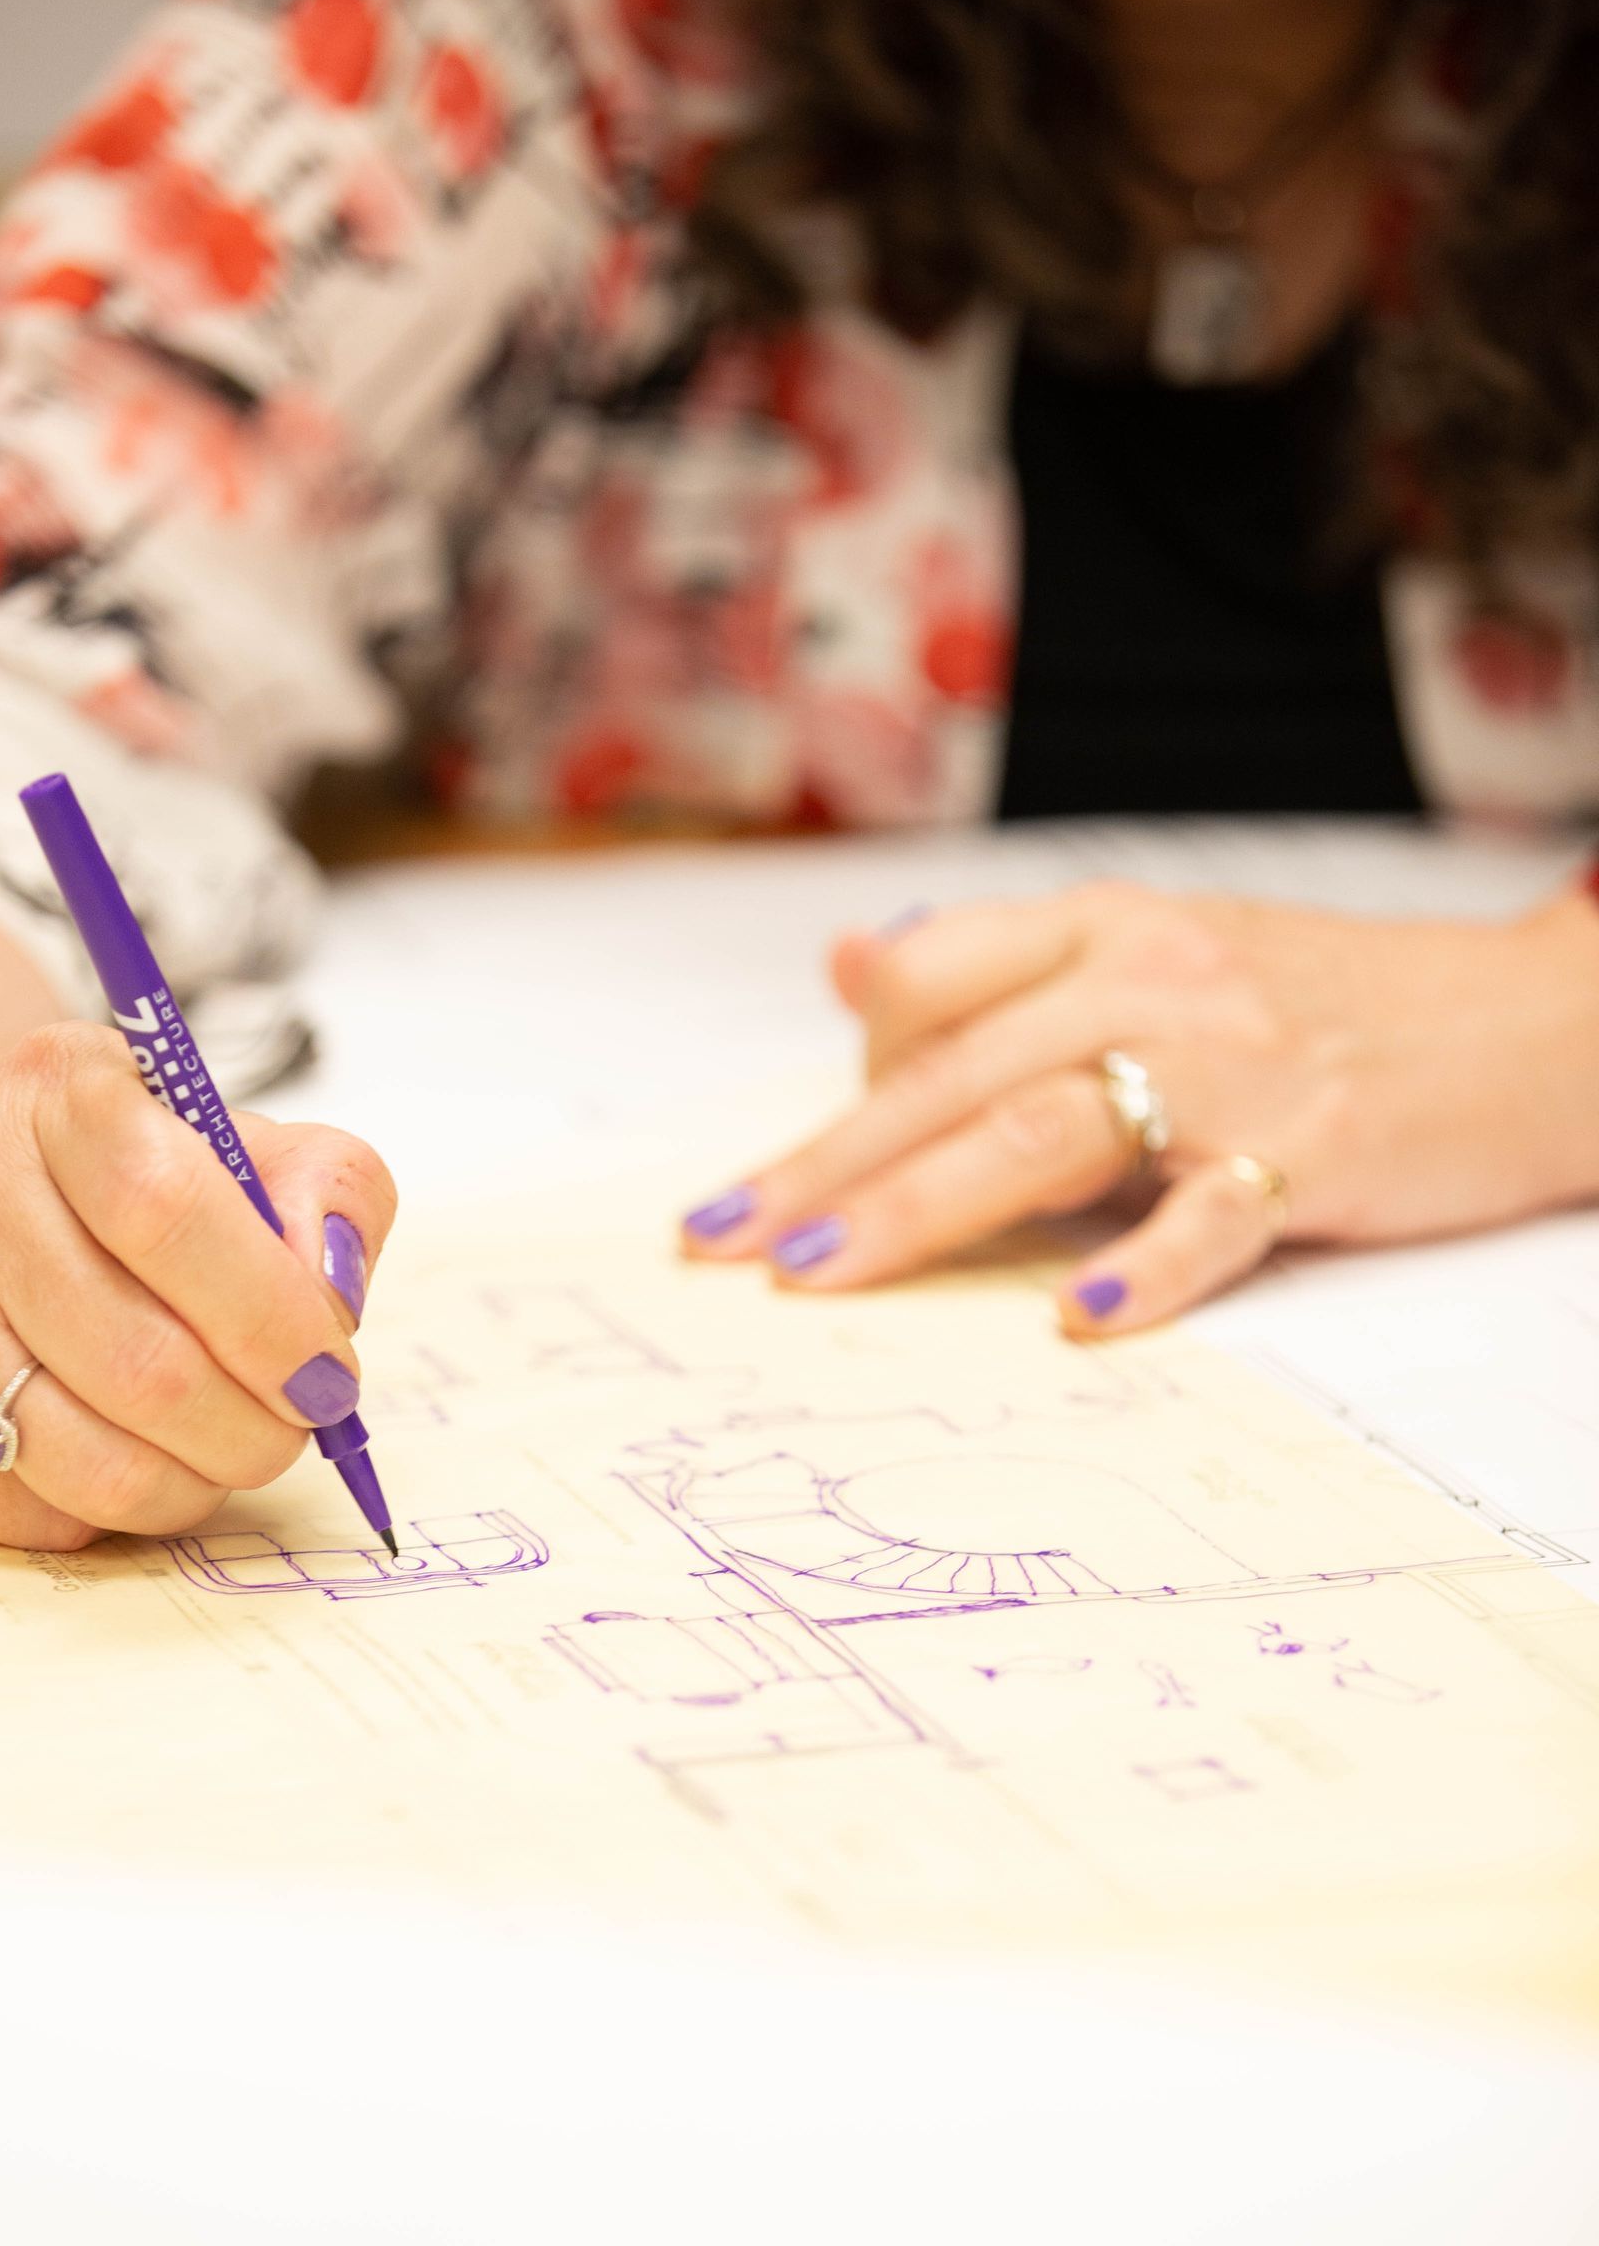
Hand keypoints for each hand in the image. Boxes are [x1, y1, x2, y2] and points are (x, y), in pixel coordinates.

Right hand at [0, 1021, 394, 1547]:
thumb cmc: (105, 1185)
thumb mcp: (223, 1138)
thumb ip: (323, 1188)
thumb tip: (332, 1296)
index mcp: (59, 1095)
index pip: (171, 1209)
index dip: (273, 1314)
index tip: (327, 1368)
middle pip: (150, 1367)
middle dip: (260, 1427)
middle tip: (294, 1424)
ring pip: (101, 1467)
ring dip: (200, 1482)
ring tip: (222, 1446)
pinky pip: (46, 1516)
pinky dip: (119, 1507)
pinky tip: (121, 1448)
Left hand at [681, 877, 1598, 1332]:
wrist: (1524, 1023)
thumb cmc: (1318, 1006)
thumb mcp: (1158, 955)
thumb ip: (1008, 971)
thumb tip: (852, 978)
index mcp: (1104, 931)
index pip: (928, 997)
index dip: (828, 1097)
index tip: (745, 1196)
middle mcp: (1153, 980)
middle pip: (955, 1074)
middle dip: (825, 1168)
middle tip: (726, 1249)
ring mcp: (1234, 1065)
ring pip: (1047, 1127)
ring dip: (923, 1205)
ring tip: (826, 1275)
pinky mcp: (1313, 1146)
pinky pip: (1215, 1211)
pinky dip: (1147, 1263)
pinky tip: (1080, 1314)